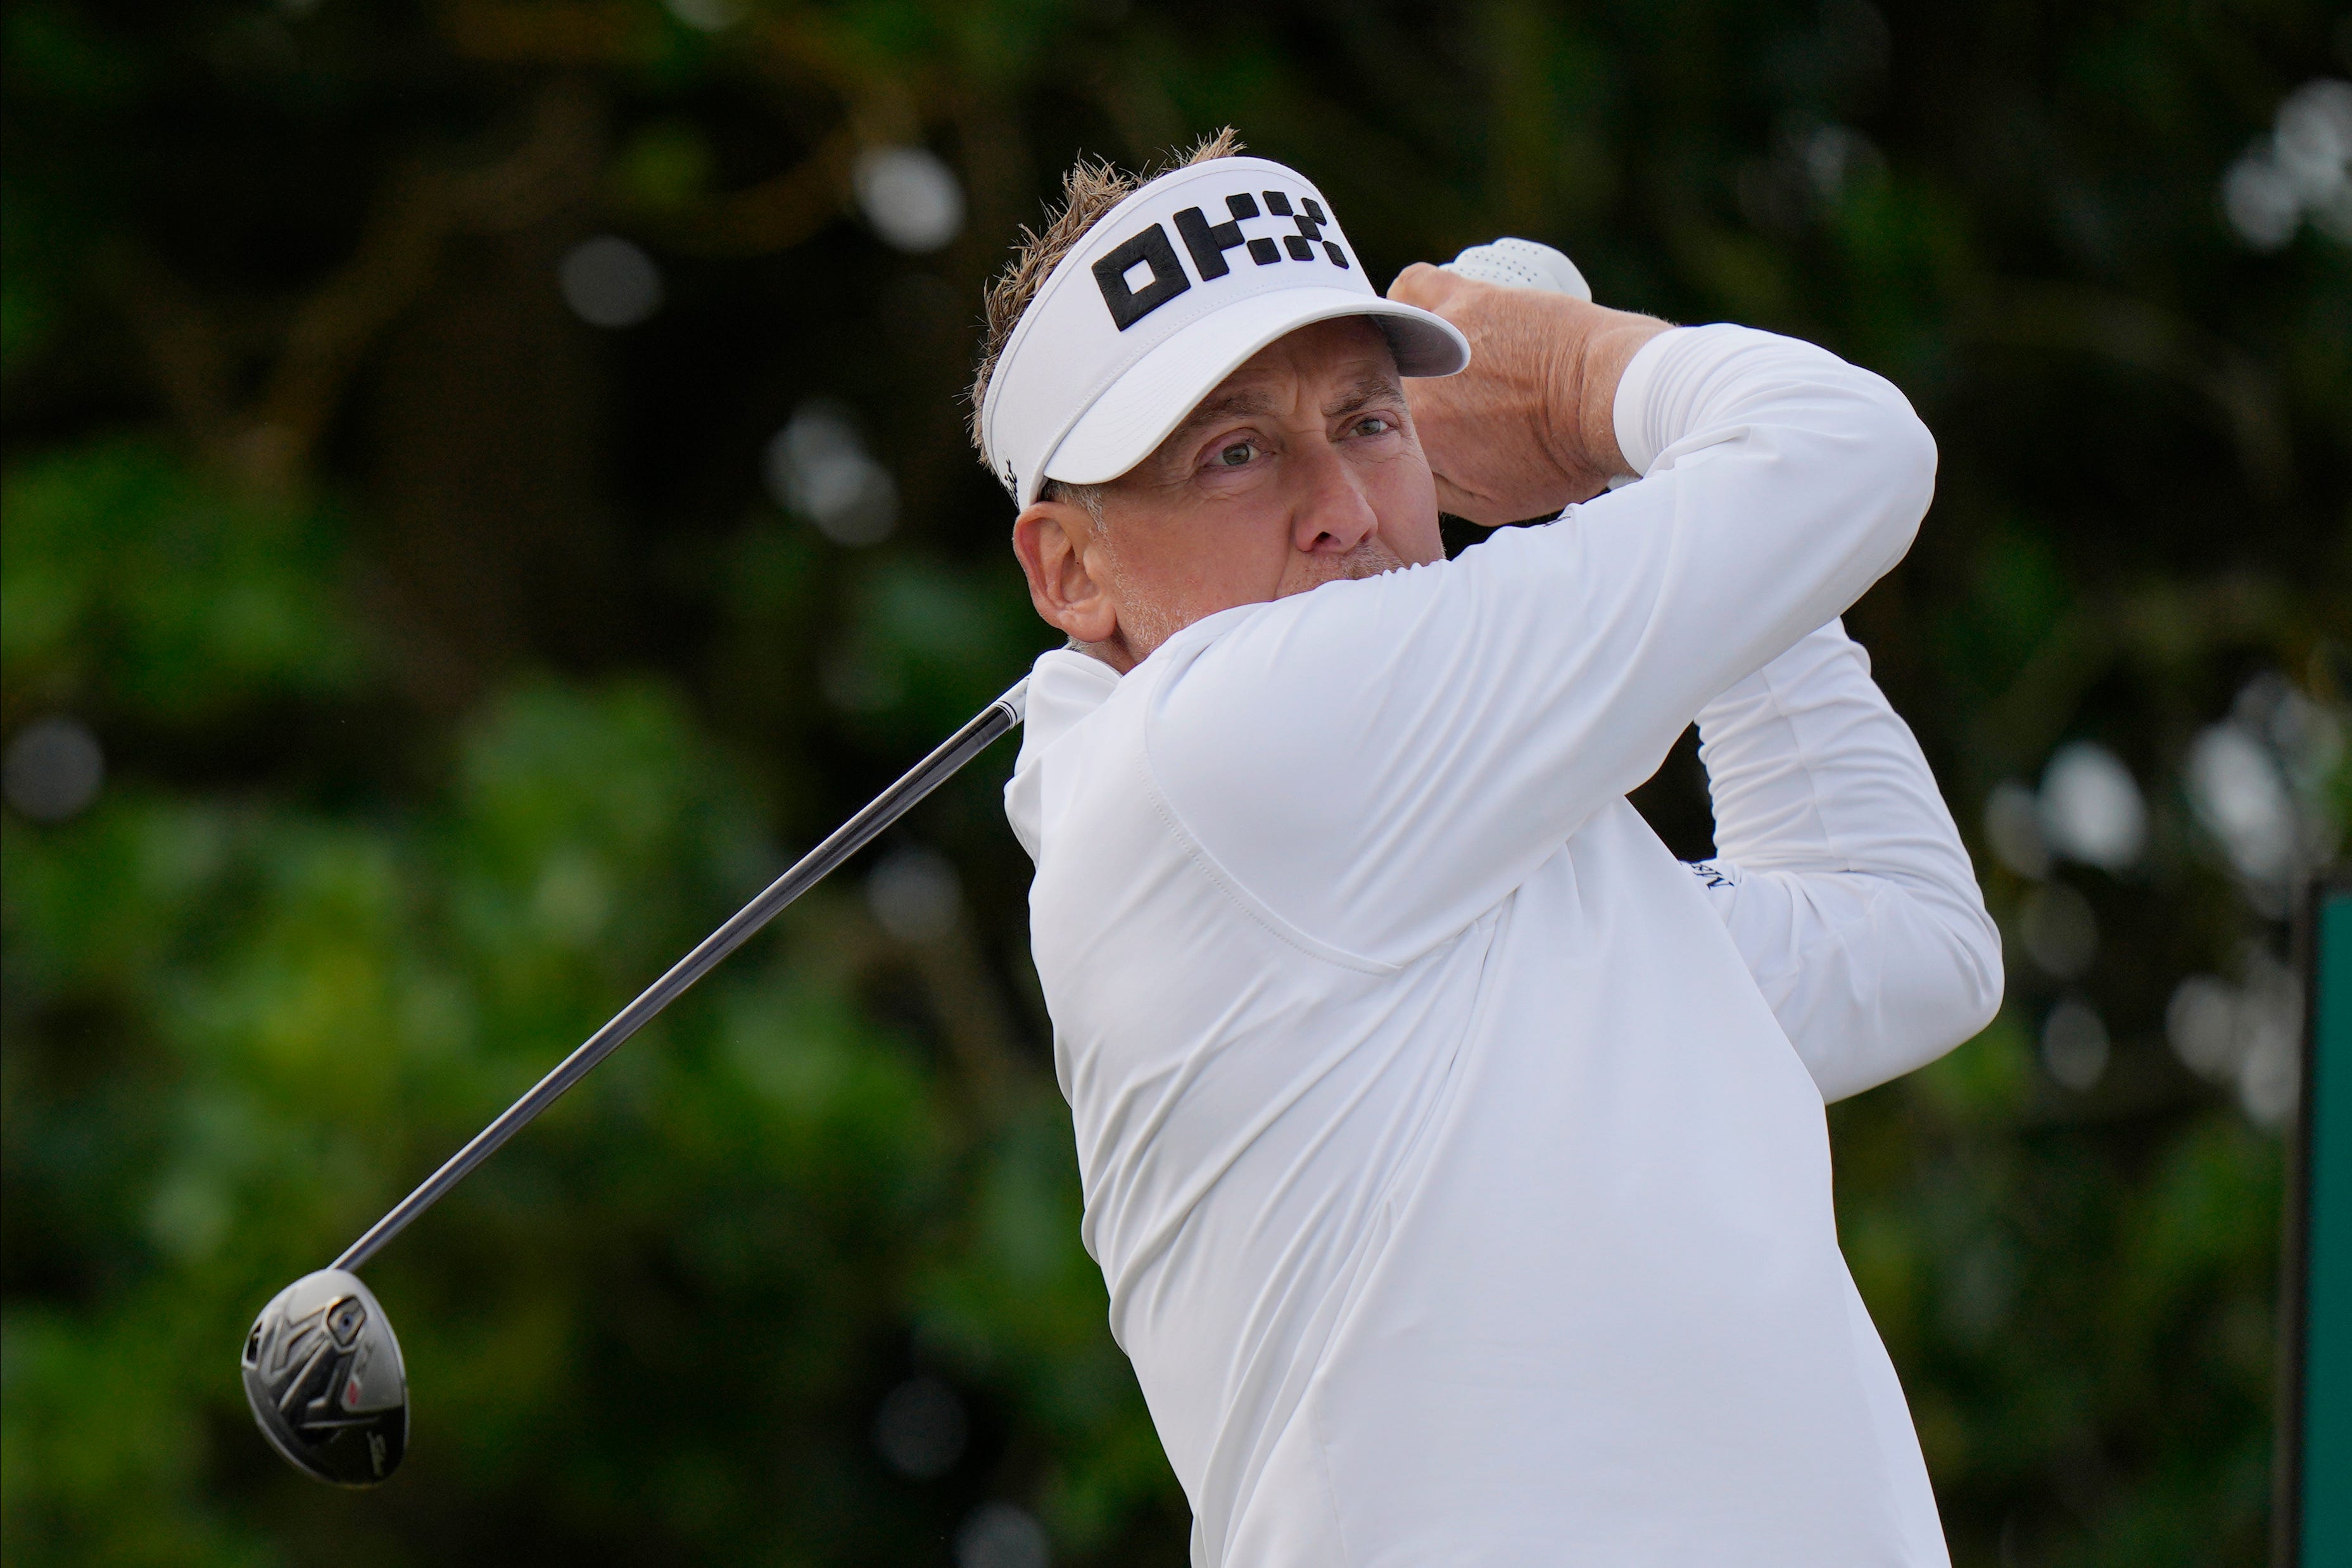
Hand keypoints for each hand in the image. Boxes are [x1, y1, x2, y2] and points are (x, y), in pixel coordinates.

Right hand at [1385, 264, 1669, 524]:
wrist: (1611, 398)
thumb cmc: (1564, 455)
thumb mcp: (1496, 503)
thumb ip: (1438, 492)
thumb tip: (1405, 479)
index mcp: (1422, 440)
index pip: (1379, 440)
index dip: (1394, 440)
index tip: (1419, 438)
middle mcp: (1418, 385)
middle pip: (1379, 388)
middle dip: (1394, 396)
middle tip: (1438, 403)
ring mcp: (1439, 336)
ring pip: (1388, 337)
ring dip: (1402, 350)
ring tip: (1433, 362)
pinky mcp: (1465, 297)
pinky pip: (1412, 285)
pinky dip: (1409, 298)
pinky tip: (1427, 315)